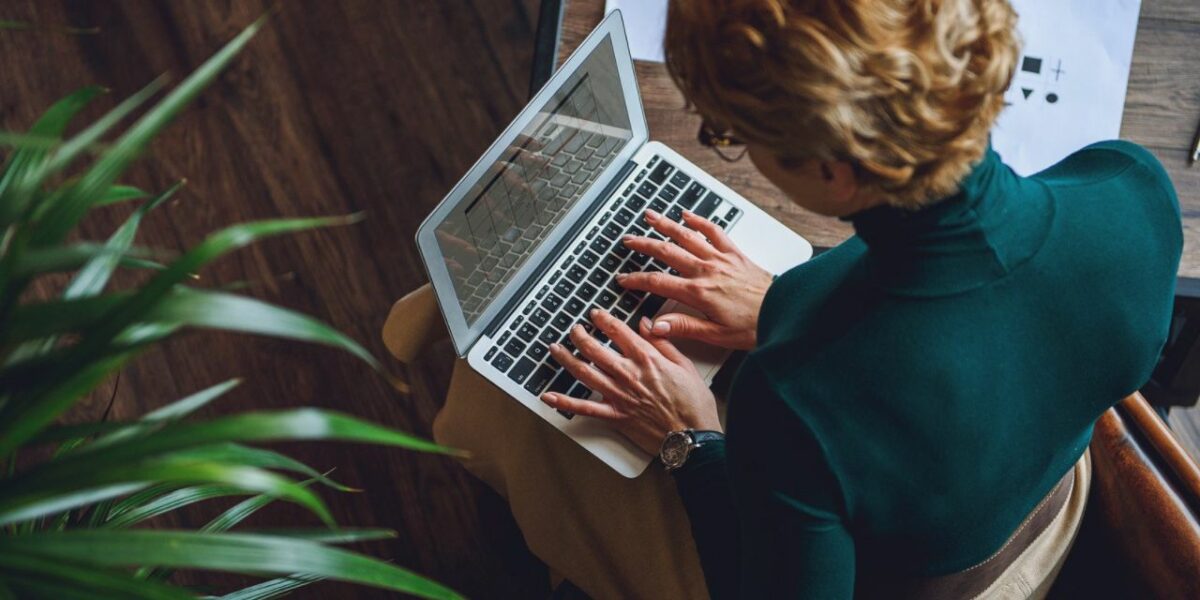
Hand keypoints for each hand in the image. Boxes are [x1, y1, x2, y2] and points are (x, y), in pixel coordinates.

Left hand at [539, 309, 720, 455]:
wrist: (692, 438)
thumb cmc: (693, 405)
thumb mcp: (685, 365)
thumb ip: (663, 343)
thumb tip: (647, 324)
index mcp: (647, 359)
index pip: (618, 331)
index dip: (603, 319)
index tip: (596, 314)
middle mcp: (628, 374)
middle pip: (595, 348)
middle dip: (580, 335)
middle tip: (574, 328)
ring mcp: (619, 395)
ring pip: (584, 372)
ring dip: (566, 358)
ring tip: (556, 348)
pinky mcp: (614, 416)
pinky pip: (584, 408)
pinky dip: (565, 401)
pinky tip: (549, 395)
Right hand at [617, 209, 772, 349]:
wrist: (784, 312)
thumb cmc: (754, 326)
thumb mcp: (715, 335)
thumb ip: (683, 327)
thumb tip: (655, 327)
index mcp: (698, 292)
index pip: (657, 282)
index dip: (636, 280)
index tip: (624, 279)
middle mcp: (707, 271)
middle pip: (667, 252)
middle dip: (644, 245)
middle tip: (628, 240)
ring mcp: (721, 259)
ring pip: (687, 236)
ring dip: (665, 225)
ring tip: (649, 216)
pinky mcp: (735, 253)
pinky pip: (714, 231)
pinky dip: (699, 221)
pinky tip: (687, 214)